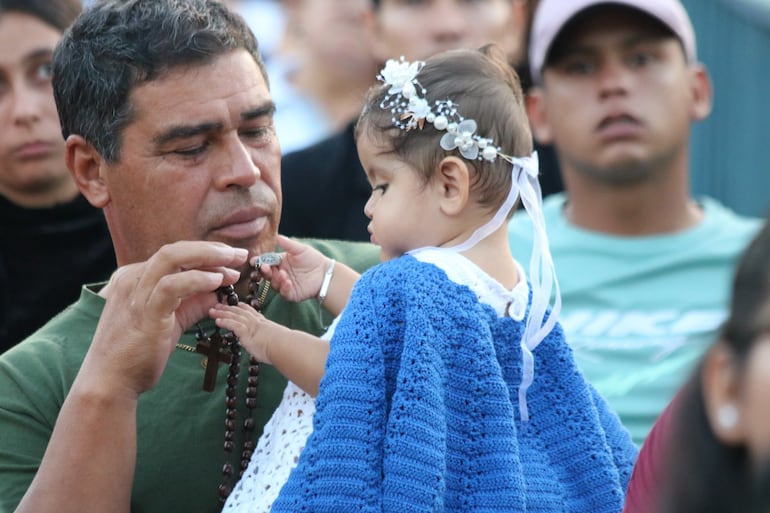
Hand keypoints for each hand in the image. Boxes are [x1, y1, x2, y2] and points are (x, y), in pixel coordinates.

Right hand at [78, 241, 247, 398]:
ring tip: (233, 265)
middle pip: (175, 250)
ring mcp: (136, 293)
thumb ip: (192, 303)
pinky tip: (216, 282)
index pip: (175, 256)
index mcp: (135, 278)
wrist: (111, 382)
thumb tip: (218, 292)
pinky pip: (171, 285)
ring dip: (208, 258)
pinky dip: (196, 279)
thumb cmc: (138, 353)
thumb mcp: (170, 320)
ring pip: (172, 258)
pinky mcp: (144, 311)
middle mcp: (133, 279)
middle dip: (211, 249)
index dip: (206, 255)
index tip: (231, 261)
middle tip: (239, 255)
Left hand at [209, 302, 287, 363]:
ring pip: (234, 316)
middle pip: (240, 312)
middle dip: (228, 308)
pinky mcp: (246, 331)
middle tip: (219, 304)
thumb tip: (269, 348)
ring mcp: (250, 326)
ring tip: (213, 311)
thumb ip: (269, 341)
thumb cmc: (283, 345)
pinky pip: (233, 324)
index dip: (243, 307)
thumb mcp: (276, 340)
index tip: (237, 303)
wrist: (283, 345)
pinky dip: (225, 321)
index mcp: (263, 323)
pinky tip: (217, 321)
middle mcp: (256, 322)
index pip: (251, 312)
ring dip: (222, 313)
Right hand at [255, 234, 330, 301]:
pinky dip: (284, 288)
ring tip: (282, 274)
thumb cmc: (313, 259)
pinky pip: (284, 293)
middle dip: (265, 271)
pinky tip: (287, 282)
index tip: (254, 260)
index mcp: (279, 262)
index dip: (260, 262)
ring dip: (275, 279)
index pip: (266, 262)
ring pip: (274, 284)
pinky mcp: (291, 294)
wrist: (325, 273)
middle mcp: (279, 274)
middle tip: (266, 268)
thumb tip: (277, 236)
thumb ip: (288, 244)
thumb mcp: (300, 249)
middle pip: (267, 274)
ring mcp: (284, 285)